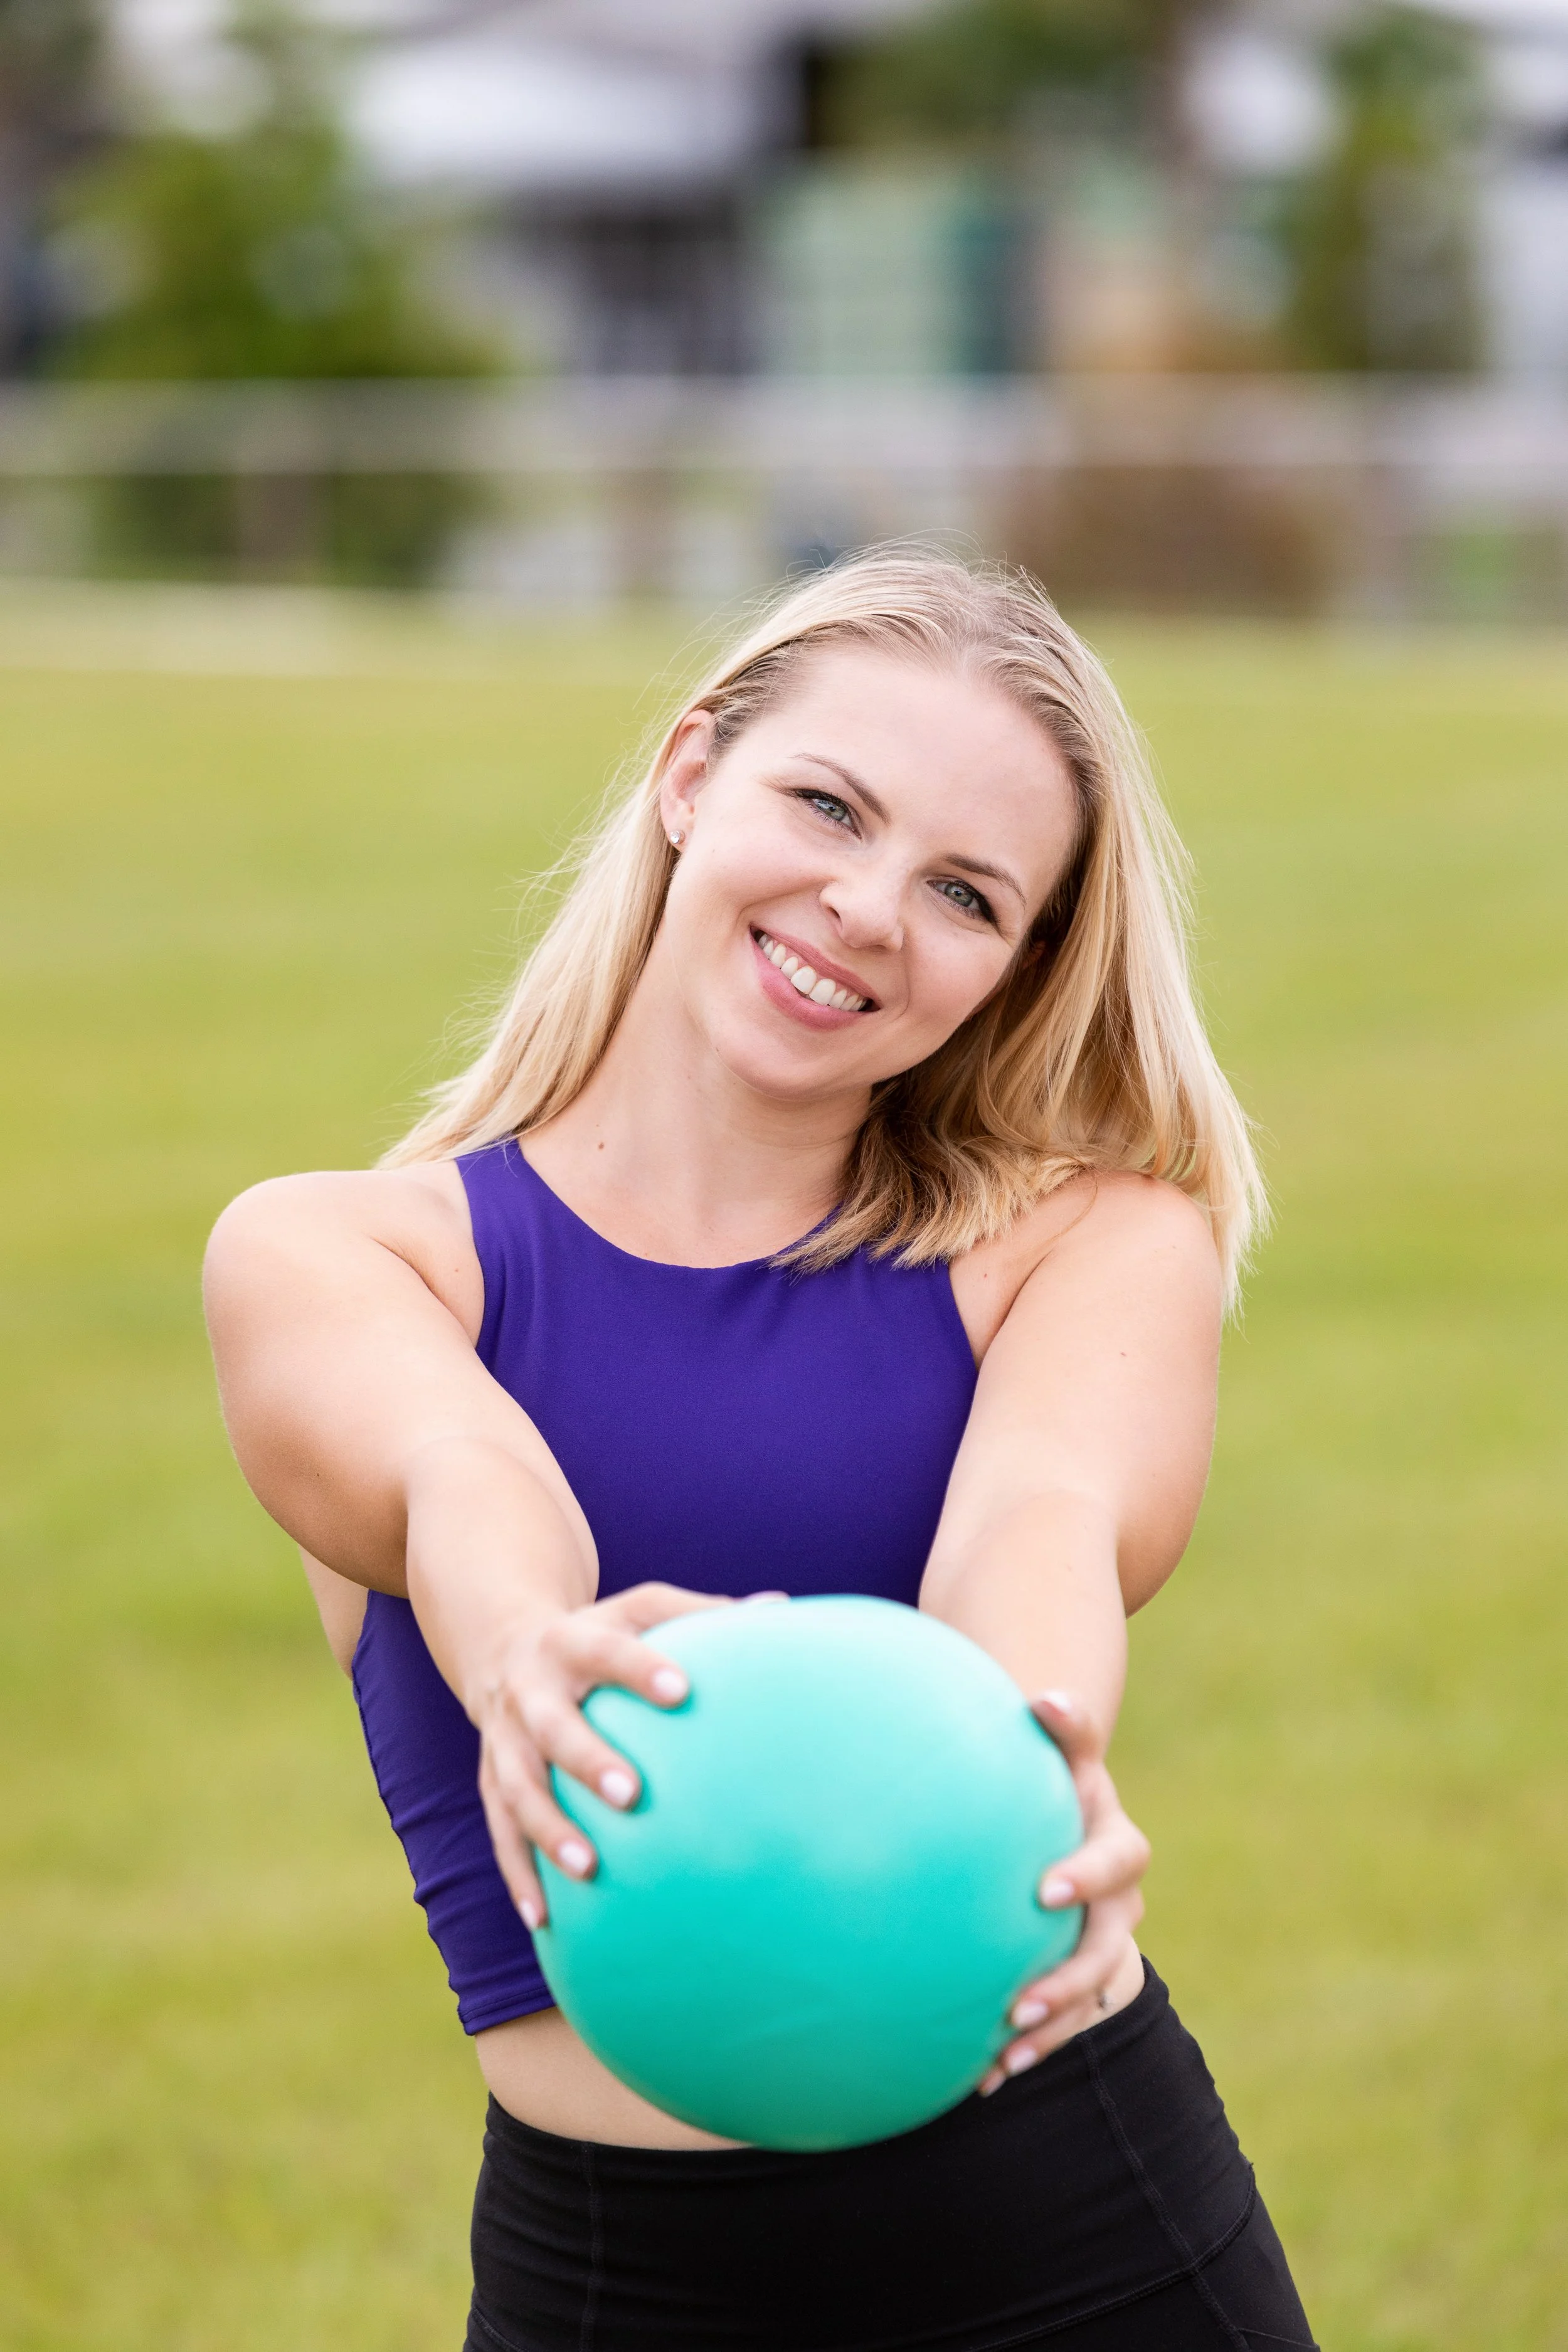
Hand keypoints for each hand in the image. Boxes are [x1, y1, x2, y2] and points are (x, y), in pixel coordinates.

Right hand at [475, 1581, 732, 1931]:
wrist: (504, 1648)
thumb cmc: (601, 1635)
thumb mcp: (640, 1611)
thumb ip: (703, 1611)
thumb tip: (782, 1608)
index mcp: (574, 1640)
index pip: (609, 1649)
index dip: (640, 1667)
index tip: (682, 1689)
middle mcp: (531, 1690)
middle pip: (553, 1726)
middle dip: (588, 1759)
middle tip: (633, 1794)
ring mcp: (504, 1739)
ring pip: (518, 1788)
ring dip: (549, 1829)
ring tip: (588, 1869)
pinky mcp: (490, 1780)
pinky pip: (501, 1831)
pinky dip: (518, 1873)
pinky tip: (542, 1917)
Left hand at [979, 1688, 1149, 2092]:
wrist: (1060, 1812)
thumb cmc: (1044, 1770)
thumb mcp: (1051, 1749)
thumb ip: (1055, 1727)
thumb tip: (1041, 1696)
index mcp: (1111, 1837)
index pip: (1110, 1856)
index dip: (1086, 1874)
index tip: (1043, 1890)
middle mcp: (1118, 1894)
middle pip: (1108, 1941)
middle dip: (1070, 1974)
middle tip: (1021, 1999)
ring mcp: (1106, 1937)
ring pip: (1093, 1990)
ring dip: (1054, 2022)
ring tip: (1006, 2045)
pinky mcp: (1084, 1974)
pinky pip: (1067, 2017)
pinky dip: (1031, 2046)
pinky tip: (985, 2076)